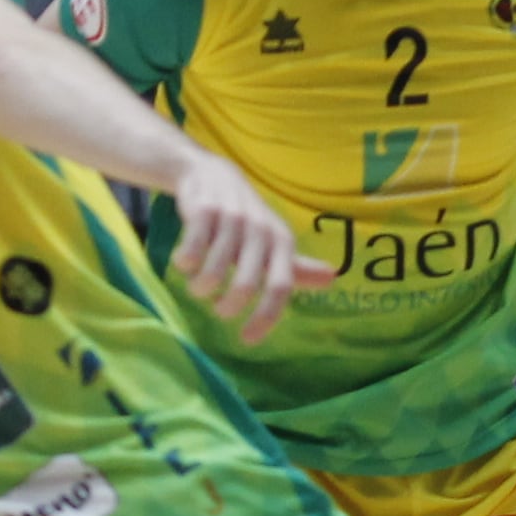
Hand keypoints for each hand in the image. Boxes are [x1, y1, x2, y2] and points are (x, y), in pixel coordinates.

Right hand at [164, 148, 336, 342]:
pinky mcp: (203, 210)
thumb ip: (297, 267)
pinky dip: (184, 264)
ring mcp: (231, 218)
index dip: (265, 317)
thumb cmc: (246, 220)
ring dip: (200, 288)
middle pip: (245, 285)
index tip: (247, 340)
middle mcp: (260, 229)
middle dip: (227, 307)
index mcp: (281, 242)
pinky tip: (183, 263)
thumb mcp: (273, 242)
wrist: (212, 175)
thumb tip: (333, 280)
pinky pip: (191, 251)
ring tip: (197, 286)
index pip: (280, 286)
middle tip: (218, 310)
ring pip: (213, 272)